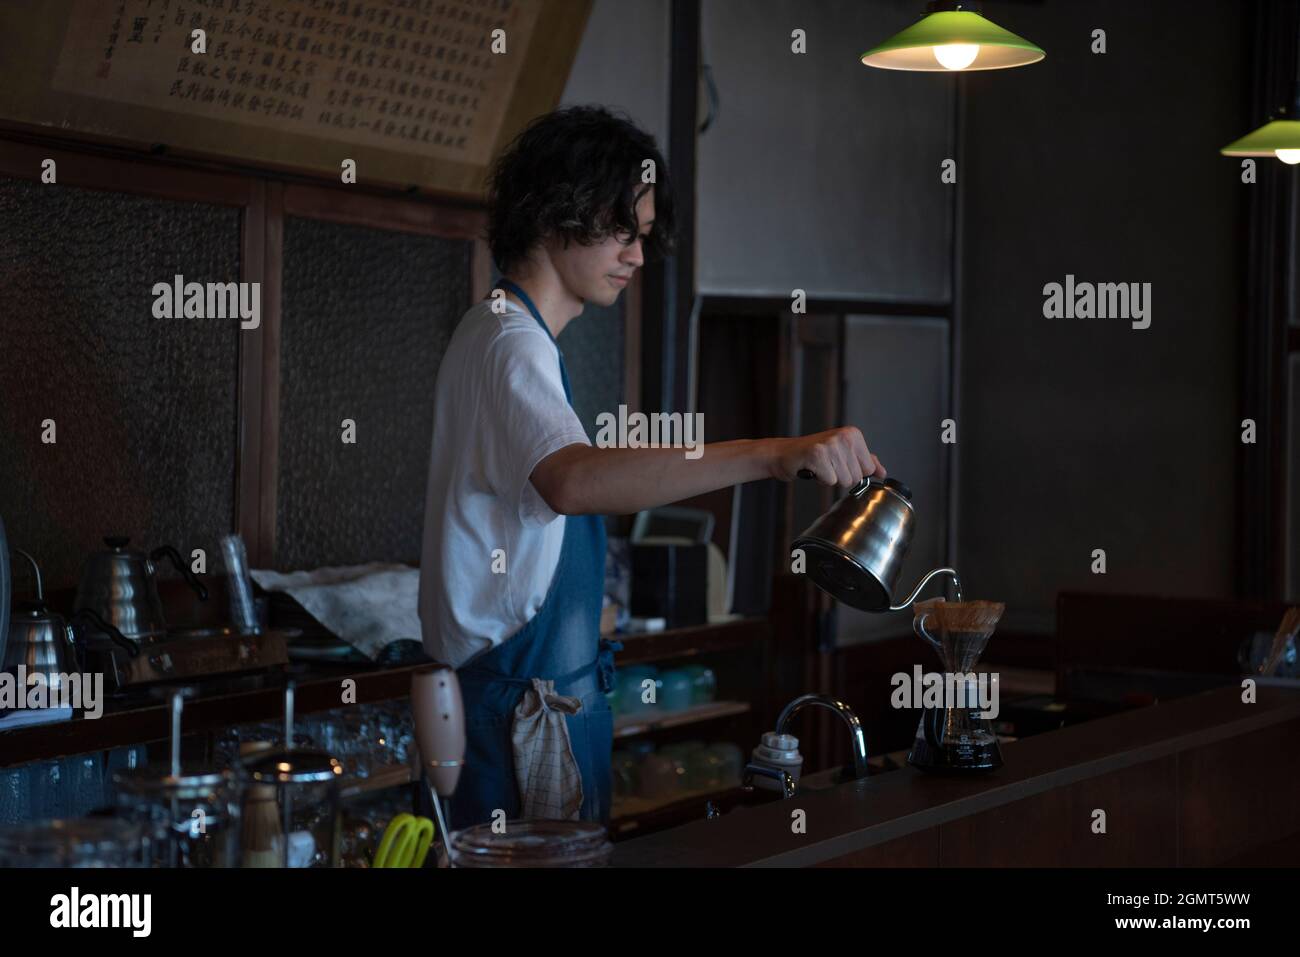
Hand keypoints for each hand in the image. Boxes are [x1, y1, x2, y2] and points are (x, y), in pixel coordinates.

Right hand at [771, 427, 885, 487]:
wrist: (784, 454)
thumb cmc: (813, 456)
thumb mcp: (843, 455)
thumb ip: (865, 462)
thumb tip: (882, 472)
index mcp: (853, 435)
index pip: (868, 469)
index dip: (853, 473)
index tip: (838, 464)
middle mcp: (844, 436)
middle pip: (857, 477)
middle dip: (841, 477)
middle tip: (826, 466)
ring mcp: (830, 444)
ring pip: (844, 480)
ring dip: (830, 479)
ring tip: (819, 467)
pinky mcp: (817, 455)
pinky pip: (830, 481)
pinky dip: (820, 480)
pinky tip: (812, 469)